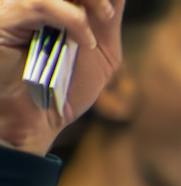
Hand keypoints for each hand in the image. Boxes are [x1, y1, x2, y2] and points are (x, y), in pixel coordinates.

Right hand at [0, 0, 118, 153]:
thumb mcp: (100, 51)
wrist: (38, 119)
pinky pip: (41, 4)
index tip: (111, 11)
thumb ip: (107, 19)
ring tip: (103, 19)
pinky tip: (87, 42)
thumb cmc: (66, 88)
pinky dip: (73, 20)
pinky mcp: (5, 17)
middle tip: (108, 13)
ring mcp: (14, 6)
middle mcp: (29, 1)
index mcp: (52, 4)